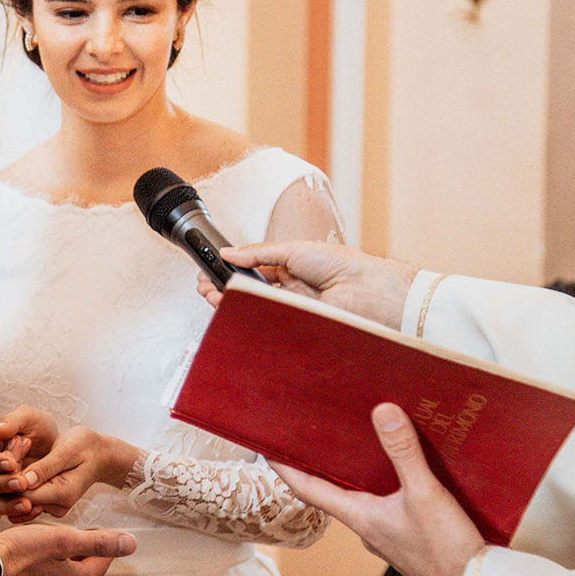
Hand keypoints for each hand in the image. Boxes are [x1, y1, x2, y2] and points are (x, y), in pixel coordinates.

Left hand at [0, 412, 139, 522]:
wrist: (101, 454)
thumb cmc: (85, 446)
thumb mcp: (67, 450)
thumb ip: (45, 468)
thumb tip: (23, 481)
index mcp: (62, 495)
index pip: (23, 496)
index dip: (10, 476)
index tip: (8, 451)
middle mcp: (56, 507)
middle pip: (17, 500)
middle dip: (8, 477)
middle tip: (10, 448)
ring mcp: (51, 507)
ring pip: (18, 499)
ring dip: (11, 479)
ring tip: (16, 451)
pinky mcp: (47, 503)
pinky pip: (25, 497)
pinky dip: (18, 482)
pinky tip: (21, 460)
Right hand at [0, 524, 135, 575]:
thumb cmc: (17, 554)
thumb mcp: (62, 539)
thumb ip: (96, 542)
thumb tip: (129, 544)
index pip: (98, 565)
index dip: (104, 547)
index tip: (104, 535)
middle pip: (76, 573)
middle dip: (78, 555)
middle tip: (76, 537)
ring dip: (55, 563)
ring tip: (49, 546)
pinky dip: (34, 572)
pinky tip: (25, 561)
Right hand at [196, 241, 417, 330]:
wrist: (368, 292)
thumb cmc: (343, 265)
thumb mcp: (293, 249)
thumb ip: (258, 253)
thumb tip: (229, 253)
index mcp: (291, 266)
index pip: (253, 269)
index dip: (231, 269)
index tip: (212, 268)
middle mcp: (289, 288)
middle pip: (248, 290)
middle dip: (224, 287)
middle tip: (206, 285)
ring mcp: (289, 308)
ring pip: (253, 307)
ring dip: (230, 301)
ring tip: (212, 295)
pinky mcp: (291, 326)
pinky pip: (264, 321)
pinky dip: (247, 316)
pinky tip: (233, 308)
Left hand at [272, 403, 485, 575]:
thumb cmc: (444, 550)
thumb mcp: (424, 494)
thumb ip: (403, 452)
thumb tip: (382, 411)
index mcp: (358, 516)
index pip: (308, 488)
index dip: (285, 467)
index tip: (265, 446)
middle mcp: (365, 526)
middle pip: (332, 490)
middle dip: (321, 464)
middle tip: (313, 433)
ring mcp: (385, 534)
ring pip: (361, 497)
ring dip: (355, 473)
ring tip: (355, 442)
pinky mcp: (407, 536)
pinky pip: (386, 504)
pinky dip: (383, 484)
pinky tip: (399, 471)